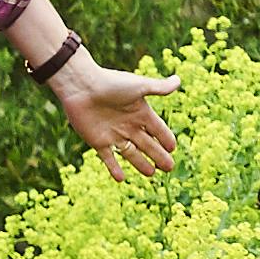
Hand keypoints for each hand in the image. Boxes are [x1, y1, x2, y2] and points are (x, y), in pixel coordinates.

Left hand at [50, 55, 180, 178]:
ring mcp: (113, 134)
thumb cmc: (110, 83)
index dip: (166, 138)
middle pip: (147, 144)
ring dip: (141, 164)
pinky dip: (114, 169)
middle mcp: (128, 125)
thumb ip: (159, 88)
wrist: (81, 86)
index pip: (158, 129)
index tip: (173, 148)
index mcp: (139, 112)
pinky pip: (108, 158)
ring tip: (152, 173)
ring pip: (131, 153)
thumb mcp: (138, 86)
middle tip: (169, 168)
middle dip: (158, 156)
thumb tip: (178, 80)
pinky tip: (121, 179)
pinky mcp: (97, 141)